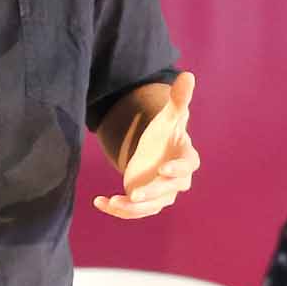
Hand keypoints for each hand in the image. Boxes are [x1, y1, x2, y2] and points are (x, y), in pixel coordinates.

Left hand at [93, 73, 199, 219]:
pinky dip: (117, 209)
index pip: (188, 166)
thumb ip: (179, 99)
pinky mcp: (147, 202)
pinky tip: (99, 201)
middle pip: (169, 189)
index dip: (177, 168)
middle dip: (153, 192)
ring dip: (133, 207)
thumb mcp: (169, 116)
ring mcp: (162, 194)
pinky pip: (134, 211)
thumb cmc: (165, 134)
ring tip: (113, 202)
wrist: (155, 153)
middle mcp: (177, 180)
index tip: (165, 169)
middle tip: (135, 193)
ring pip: (151, 205)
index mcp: (186, 158)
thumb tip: (187, 74)